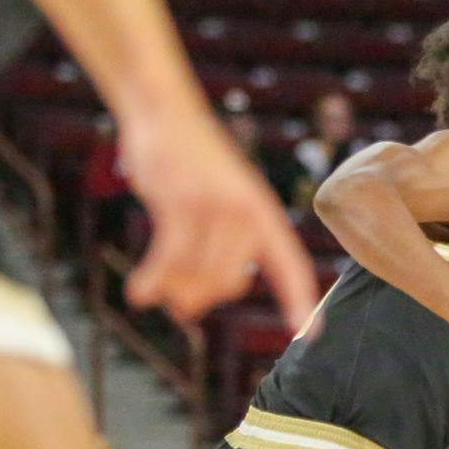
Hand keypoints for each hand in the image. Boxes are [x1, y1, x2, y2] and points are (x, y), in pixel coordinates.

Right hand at [116, 103, 316, 328]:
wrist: (166, 114)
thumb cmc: (192, 167)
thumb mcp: (221, 202)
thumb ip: (217, 248)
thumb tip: (188, 305)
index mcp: (266, 216)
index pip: (291, 266)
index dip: (299, 301)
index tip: (309, 334)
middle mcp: (247, 214)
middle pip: (229, 282)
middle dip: (203, 298)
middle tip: (182, 306)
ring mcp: (214, 207)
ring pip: (199, 274)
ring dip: (175, 291)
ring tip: (156, 297)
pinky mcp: (180, 201)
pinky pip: (170, 256)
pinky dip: (154, 279)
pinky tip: (139, 295)